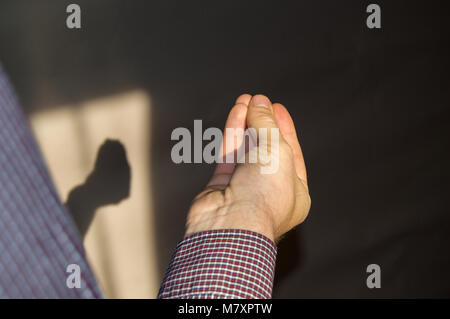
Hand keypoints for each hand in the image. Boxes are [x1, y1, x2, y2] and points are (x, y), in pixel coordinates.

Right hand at [185, 94, 310, 241]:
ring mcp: (244, 189)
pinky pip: (229, 154)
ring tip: (245, 100)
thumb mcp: (276, 151)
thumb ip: (267, 124)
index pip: (291, 152)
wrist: (230, 225)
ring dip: (246, 123)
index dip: (284, 127)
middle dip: (263, 122)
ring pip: (246, 150)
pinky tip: (235, 112)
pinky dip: (233, 132)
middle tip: (258, 100)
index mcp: (295, 192)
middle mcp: (270, 191)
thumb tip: (259, 103)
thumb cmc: (262, 195)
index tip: (276, 106)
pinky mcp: (222, 185)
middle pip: (267, 149)